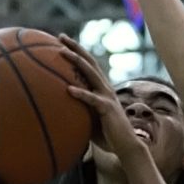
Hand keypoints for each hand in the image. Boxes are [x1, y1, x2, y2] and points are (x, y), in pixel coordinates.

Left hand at [58, 34, 144, 157]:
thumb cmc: (107, 136)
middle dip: (75, 47)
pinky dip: (81, 93)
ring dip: (76, 61)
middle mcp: (105, 88)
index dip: (77, 52)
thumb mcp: (89, 120)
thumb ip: (78, 111)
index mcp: (101, 89)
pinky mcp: (107, 109)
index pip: (89, 65)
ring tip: (61, 52)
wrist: (126, 146)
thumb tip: (57, 112)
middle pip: (89, 62)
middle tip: (60, 36)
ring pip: (90, 73)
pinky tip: (68, 89)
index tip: (61, 42)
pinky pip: (92, 99)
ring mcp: (107, 96)